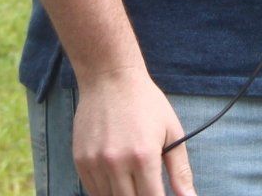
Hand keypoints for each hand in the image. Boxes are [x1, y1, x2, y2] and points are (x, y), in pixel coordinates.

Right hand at [72, 68, 196, 195]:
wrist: (109, 77)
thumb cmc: (146, 103)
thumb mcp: (171, 131)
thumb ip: (180, 171)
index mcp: (143, 156)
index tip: (160, 194)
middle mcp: (116, 162)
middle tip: (147, 187)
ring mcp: (95, 162)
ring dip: (123, 195)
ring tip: (132, 181)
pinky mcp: (80, 160)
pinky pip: (92, 190)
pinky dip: (105, 191)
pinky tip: (117, 178)